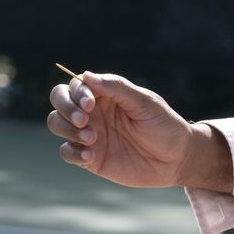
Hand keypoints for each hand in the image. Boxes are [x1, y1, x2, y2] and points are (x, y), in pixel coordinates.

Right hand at [47, 71, 200, 188]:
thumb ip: (116, 88)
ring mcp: (89, 134)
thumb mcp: (144, 102)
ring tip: (92, 139)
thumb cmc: (164, 125)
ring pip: (57, 124)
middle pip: (59, 101)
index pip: (75, 85)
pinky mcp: (90, 157)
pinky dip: (72, 152)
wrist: (176, 159)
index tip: (90, 104)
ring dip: (67, 129)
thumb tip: (86, 75)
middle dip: (65, 108)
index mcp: (105, 94)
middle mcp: (93, 112)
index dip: (76, 93)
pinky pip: (67, 152)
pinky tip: (90, 155)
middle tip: (84, 120)